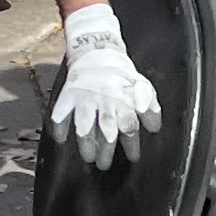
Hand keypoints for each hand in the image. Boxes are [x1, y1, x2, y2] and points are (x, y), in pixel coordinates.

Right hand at [53, 3, 163, 168]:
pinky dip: (60, 126)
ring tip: (88, 157)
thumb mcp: (140, 87)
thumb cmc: (120, 73)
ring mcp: (85, 98)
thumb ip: (149, 107)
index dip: (132, 144)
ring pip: (85, 125)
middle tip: (105, 164)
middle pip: (107, 130)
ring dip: (86, 143)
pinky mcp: (69, 95)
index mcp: (123, 99)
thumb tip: (155, 128)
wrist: (96, 50)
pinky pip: (62, 113)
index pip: (130, 126)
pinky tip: (61, 139)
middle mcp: (105, 100)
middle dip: (106, 150)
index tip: (133, 157)